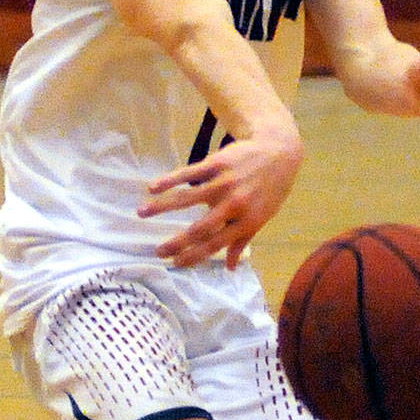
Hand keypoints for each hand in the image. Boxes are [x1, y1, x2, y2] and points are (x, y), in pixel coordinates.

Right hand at [138, 125, 303, 267]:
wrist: (279, 151)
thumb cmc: (270, 188)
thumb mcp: (263, 217)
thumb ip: (243, 241)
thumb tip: (230, 268)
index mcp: (247, 222)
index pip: (215, 245)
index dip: (194, 256)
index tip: (175, 264)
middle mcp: (235, 205)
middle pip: (200, 228)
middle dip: (177, 242)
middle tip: (157, 251)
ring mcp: (224, 183)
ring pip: (188, 198)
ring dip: (162, 207)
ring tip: (141, 214)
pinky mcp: (217, 164)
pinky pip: (189, 173)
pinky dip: (170, 180)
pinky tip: (152, 187)